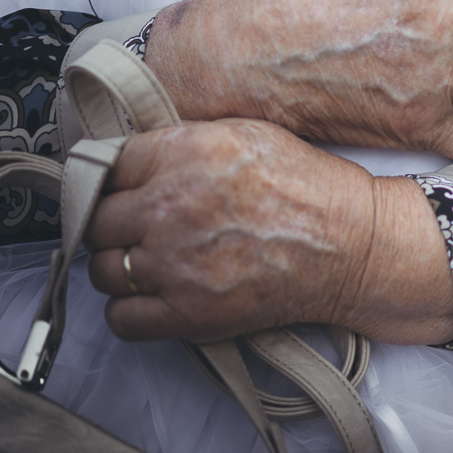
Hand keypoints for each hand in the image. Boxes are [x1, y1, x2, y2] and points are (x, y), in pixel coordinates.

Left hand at [85, 120, 452, 343]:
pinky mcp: (189, 312)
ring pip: (103, 271)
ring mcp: (175, 263)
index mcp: (187, 153)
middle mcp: (172, 206)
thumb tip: (140, 158)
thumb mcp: (251, 134)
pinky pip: (122, 319)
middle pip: (97, 219)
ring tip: (153, 265)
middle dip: (118, 224)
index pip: (109, 164)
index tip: (133, 189)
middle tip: (144, 228)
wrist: (355, 246)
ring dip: (122, 268)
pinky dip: (133, 312)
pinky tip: (158, 298)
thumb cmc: (314, 190)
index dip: (122, 178)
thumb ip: (187, 141)